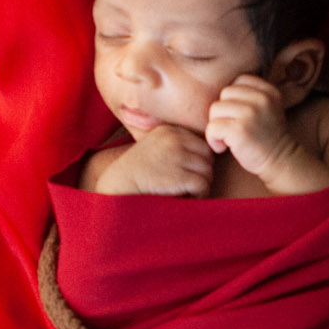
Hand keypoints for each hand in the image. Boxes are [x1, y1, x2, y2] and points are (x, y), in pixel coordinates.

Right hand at [94, 124, 213, 196]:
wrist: (118, 188)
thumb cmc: (138, 172)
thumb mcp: (155, 147)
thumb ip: (176, 145)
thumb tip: (210, 150)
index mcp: (169, 131)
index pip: (201, 144)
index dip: (198, 161)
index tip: (188, 173)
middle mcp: (174, 140)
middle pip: (208, 156)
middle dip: (203, 172)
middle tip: (191, 185)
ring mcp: (176, 157)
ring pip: (207, 171)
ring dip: (202, 184)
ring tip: (188, 192)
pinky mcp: (179, 176)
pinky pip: (203, 184)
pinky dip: (200, 194)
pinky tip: (187, 197)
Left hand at [205, 75, 301, 180]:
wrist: (280, 162)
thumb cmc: (266, 136)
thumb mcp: (266, 108)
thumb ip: (250, 94)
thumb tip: (216, 82)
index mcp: (269, 91)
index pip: (238, 81)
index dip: (234, 99)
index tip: (241, 116)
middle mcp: (262, 99)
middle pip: (224, 94)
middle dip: (224, 112)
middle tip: (233, 128)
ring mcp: (251, 114)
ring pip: (215, 109)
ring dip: (217, 126)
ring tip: (229, 138)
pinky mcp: (240, 131)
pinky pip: (212, 127)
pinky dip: (213, 140)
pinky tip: (223, 147)